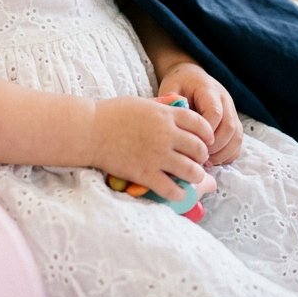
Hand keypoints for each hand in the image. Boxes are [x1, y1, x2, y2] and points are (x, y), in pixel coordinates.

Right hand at [91, 95, 212, 202]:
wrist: (90, 129)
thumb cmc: (112, 113)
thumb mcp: (142, 103)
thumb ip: (163, 107)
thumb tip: (178, 108)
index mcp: (165, 114)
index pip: (200, 124)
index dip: (207, 134)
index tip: (207, 141)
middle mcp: (166, 134)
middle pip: (199, 148)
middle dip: (202, 157)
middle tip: (197, 161)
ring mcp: (157, 155)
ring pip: (191, 171)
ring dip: (196, 176)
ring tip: (192, 177)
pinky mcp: (145, 174)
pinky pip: (172, 189)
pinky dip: (179, 193)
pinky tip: (178, 192)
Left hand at [157, 63, 242, 164]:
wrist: (191, 77)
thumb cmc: (179, 84)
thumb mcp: (170, 87)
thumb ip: (171, 101)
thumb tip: (175, 119)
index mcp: (208, 90)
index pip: (214, 112)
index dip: (206, 132)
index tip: (192, 142)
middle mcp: (225, 100)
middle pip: (229, 127)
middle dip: (215, 146)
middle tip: (198, 157)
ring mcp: (232, 111)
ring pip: (237, 136)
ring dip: (222, 153)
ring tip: (204, 161)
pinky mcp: (234, 122)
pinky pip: (238, 142)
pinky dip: (228, 154)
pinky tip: (213, 160)